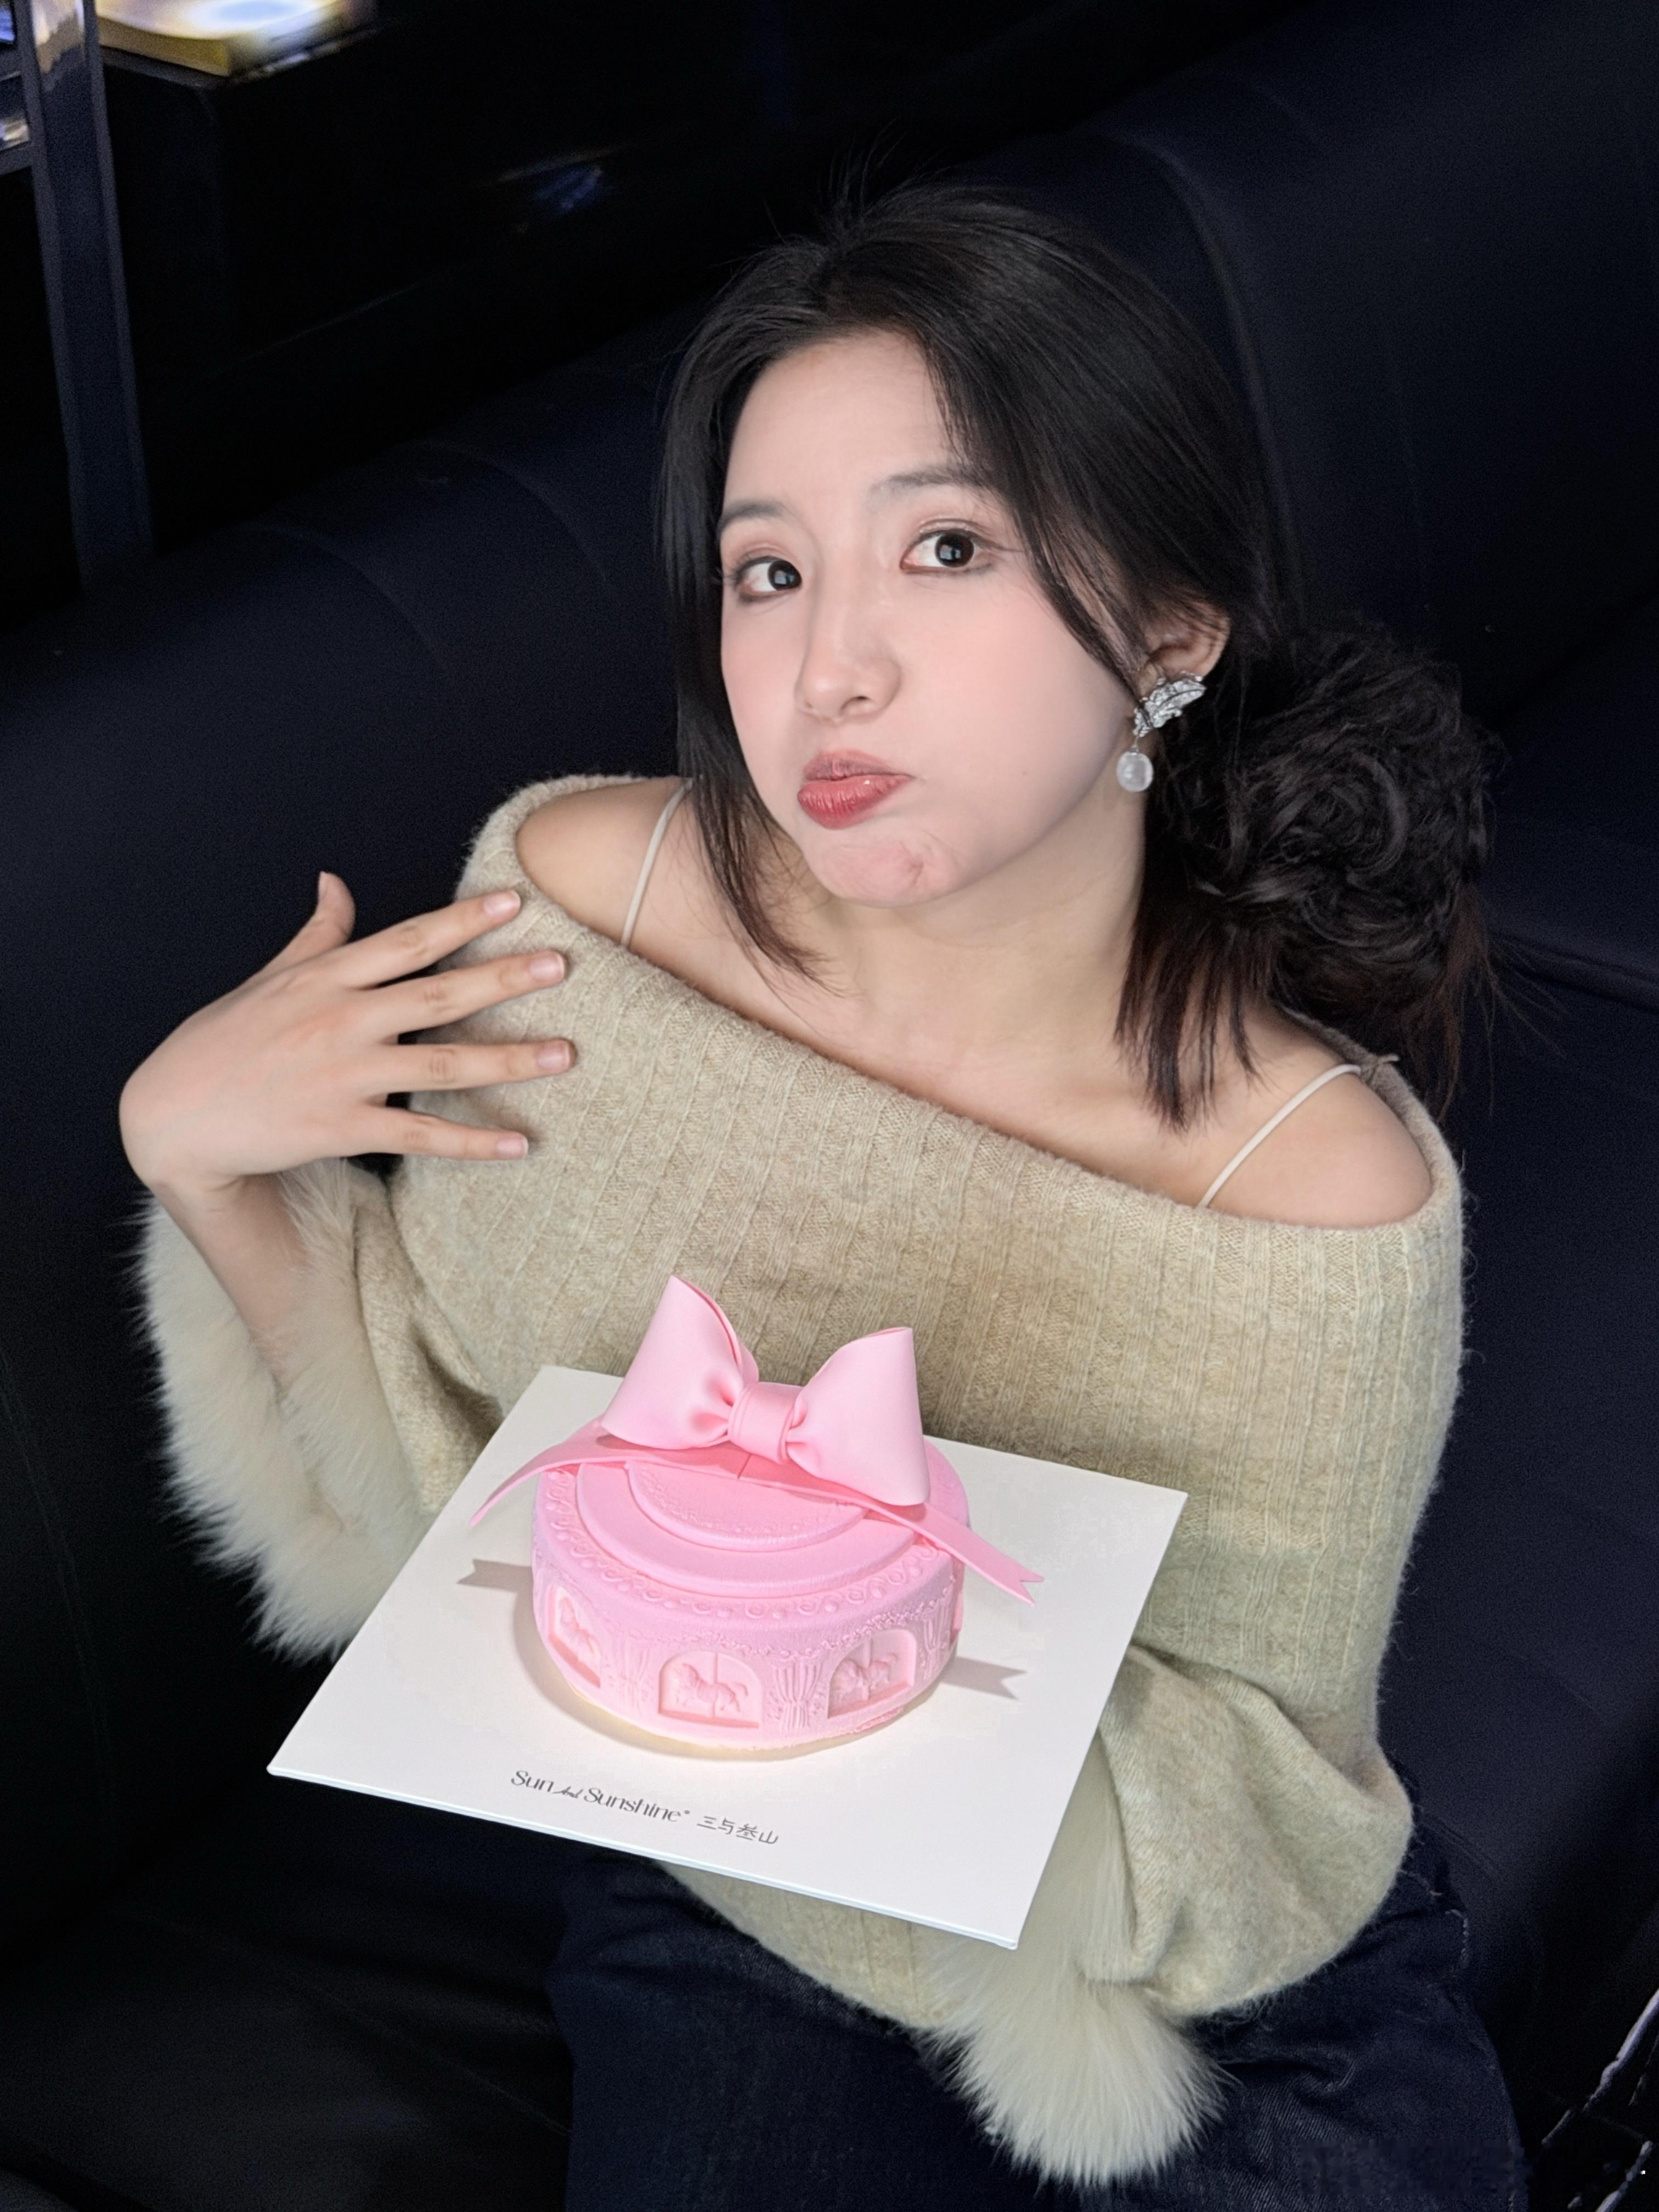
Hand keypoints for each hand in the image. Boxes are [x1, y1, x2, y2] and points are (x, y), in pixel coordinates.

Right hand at [120, 873, 570, 1198]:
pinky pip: (421, 1136)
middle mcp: (340, 1020)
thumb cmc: (222, 1040)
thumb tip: (335, 880)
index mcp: (325, 978)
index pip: (407, 940)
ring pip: (441, 1066)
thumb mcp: (269, 978)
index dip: (462, 920)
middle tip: (562, 964)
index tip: (515, 901)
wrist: (172, 1116)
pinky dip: (473, 1142)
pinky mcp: (340, 1127)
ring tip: (565, 1054)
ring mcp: (343, 1075)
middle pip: (437, 995)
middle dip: (503, 978)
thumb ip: (317, 934)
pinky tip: (522, 1143)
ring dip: (508, 1061)